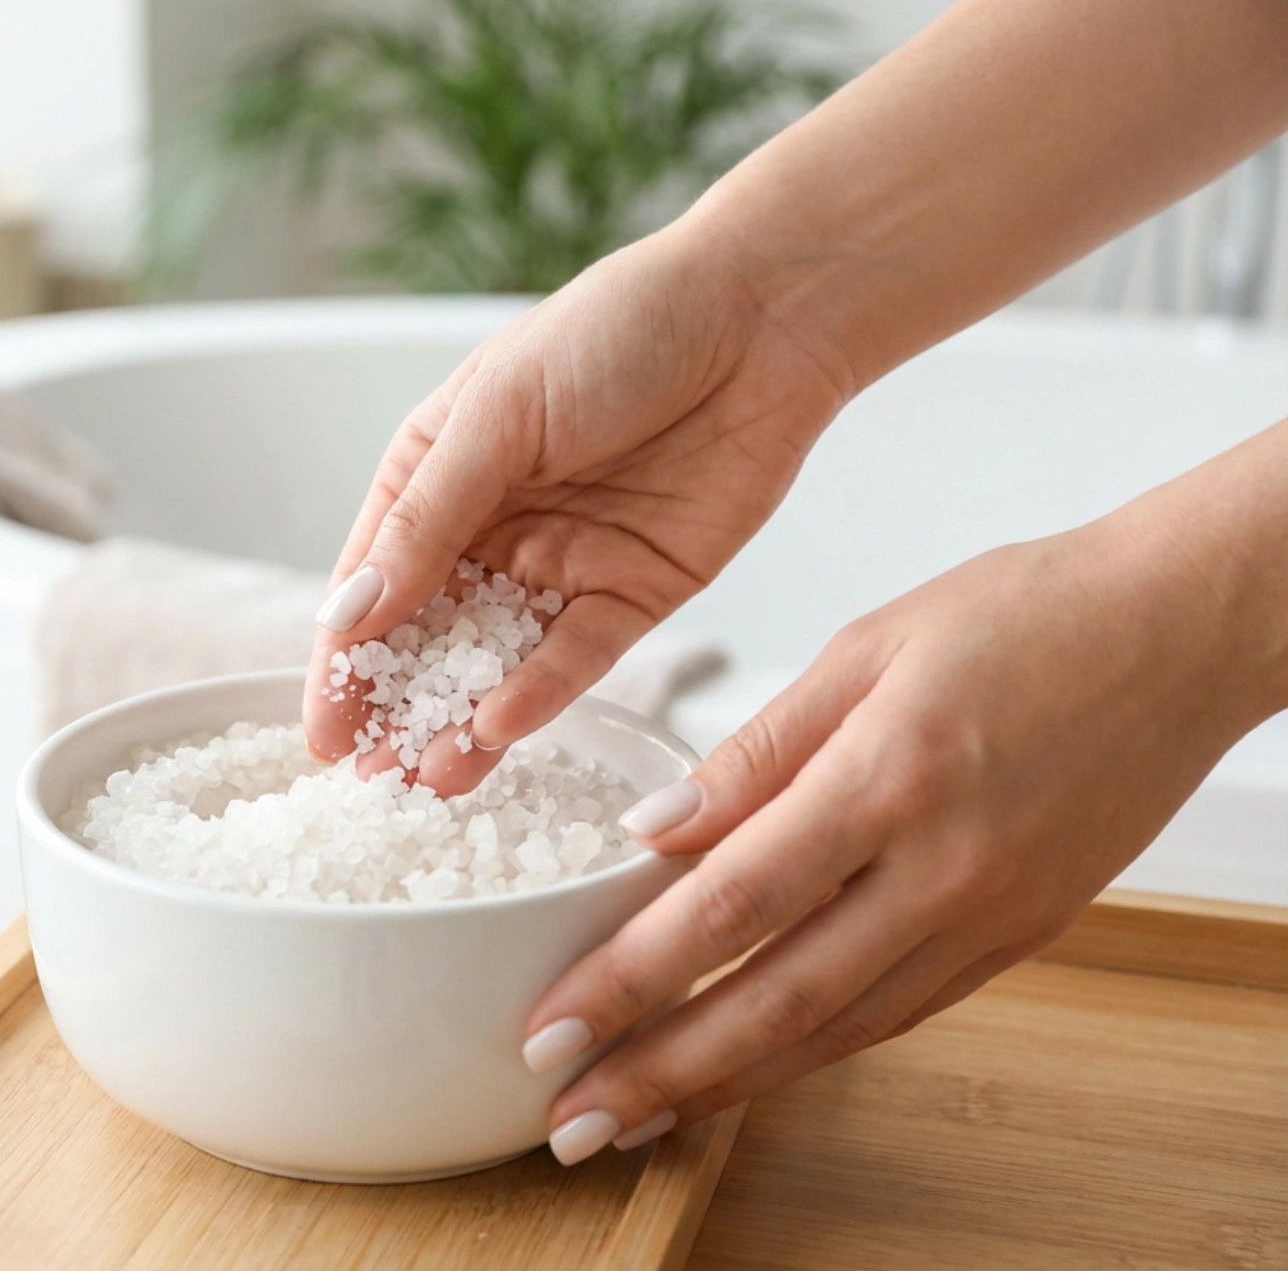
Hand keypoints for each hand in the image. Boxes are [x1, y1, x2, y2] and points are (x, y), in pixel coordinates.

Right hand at [304, 228, 852, 792]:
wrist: (763, 317)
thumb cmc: (620, 329)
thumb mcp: (499, 414)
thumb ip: (428, 518)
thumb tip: (351, 609)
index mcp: (437, 474)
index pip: (372, 581)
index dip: (341, 659)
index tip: (323, 731)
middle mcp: (490, 529)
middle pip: (428, 638)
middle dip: (397, 708)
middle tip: (372, 779)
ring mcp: (560, 567)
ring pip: (496, 664)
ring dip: (462, 719)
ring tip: (429, 776)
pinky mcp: (632, 596)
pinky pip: (576, 659)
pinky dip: (538, 694)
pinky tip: (500, 726)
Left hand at [523, 502, 1283, 1163]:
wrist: (1180, 633)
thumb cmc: (1024, 615)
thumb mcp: (865, 647)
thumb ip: (756, 751)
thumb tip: (655, 830)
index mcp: (887, 778)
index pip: (728, 903)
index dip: (630, 978)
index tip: (553, 1023)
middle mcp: (940, 867)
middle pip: (776, 998)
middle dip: (661, 1070)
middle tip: (573, 1118)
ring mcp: (988, 915)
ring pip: (838, 1029)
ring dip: (729, 1086)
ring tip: (641, 1117)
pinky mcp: (1019, 937)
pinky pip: (899, 1015)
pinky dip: (815, 1054)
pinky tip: (750, 1073)